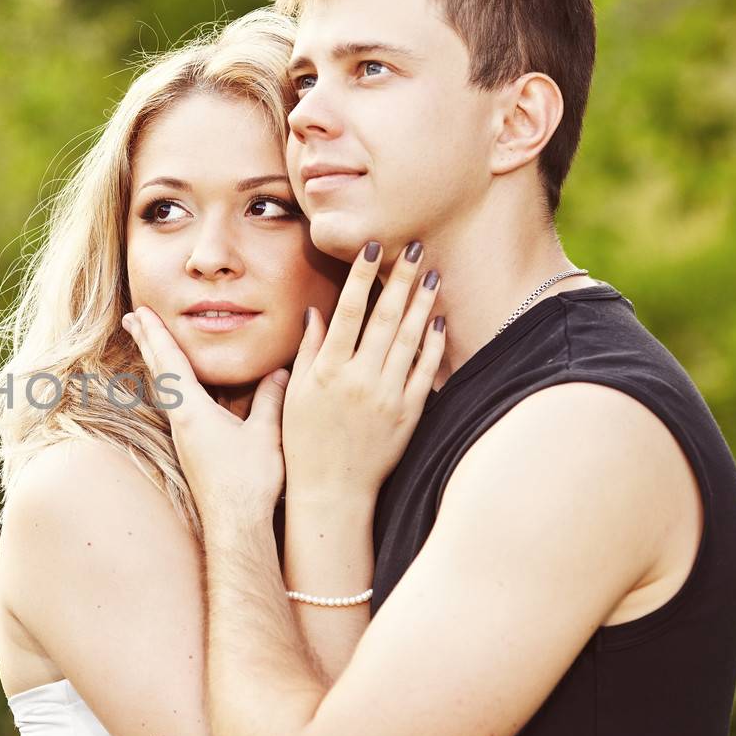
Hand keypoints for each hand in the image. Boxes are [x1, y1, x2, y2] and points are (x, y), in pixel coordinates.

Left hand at [122, 307, 289, 523]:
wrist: (235, 526)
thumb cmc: (249, 482)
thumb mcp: (266, 434)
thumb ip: (271, 399)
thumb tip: (280, 370)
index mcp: (193, 412)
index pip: (171, 363)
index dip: (157, 334)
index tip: (142, 312)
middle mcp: (181, 421)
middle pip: (160, 372)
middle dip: (148, 341)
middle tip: (133, 318)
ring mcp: (184, 436)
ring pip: (167, 388)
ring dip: (159, 361)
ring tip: (151, 342)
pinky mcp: (192, 448)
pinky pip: (180, 404)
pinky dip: (176, 384)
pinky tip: (185, 385)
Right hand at [284, 240, 445, 498]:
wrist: (331, 489)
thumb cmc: (305, 441)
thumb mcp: (296, 394)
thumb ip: (309, 350)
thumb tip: (318, 311)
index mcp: (327, 371)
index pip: (348, 312)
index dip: (362, 276)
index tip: (373, 247)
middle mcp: (359, 379)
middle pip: (384, 318)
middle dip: (400, 279)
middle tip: (414, 247)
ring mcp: (387, 396)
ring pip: (409, 339)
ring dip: (422, 303)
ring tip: (431, 274)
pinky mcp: (408, 413)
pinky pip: (425, 371)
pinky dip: (433, 344)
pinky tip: (439, 320)